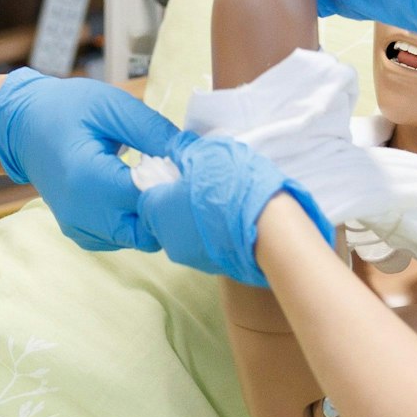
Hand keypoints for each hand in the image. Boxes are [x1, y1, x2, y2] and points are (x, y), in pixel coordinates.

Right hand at [0, 69, 181, 251]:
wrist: (23, 126)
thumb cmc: (68, 109)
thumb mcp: (113, 106)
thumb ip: (154, 131)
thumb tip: (193, 152)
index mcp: (88, 178)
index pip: (150, 200)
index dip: (175, 185)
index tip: (186, 164)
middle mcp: (81, 213)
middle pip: (147, 231)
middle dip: (167, 207)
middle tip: (171, 173)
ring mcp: (79, 227)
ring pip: (137, 239)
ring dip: (152, 215)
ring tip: (151, 179)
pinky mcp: (80, 233)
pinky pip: (121, 239)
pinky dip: (135, 221)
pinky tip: (134, 192)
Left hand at [139, 133, 331, 286]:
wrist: (270, 232)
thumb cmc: (231, 188)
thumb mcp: (206, 152)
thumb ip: (184, 149)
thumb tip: (175, 148)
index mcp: (157, 211)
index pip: (146, 196)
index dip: (165, 182)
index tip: (185, 172)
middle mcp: (169, 240)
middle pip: (168, 216)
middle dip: (183, 202)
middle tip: (208, 184)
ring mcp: (193, 258)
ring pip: (190, 232)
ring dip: (202, 218)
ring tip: (228, 201)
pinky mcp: (217, 268)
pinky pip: (211, 245)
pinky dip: (219, 233)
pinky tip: (238, 219)